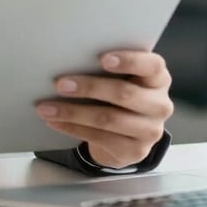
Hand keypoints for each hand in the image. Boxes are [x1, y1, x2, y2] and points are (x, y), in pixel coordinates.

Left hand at [36, 50, 173, 168]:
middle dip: (89, 87)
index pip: (152, 66)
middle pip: (124, 93)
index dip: (129, 61)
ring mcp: (150, 131)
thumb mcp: (122, 76)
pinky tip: (54, 121)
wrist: (128, 132)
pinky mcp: (135, 151)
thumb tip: (68, 56)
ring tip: (47, 107)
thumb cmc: (119, 91)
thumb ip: (108, 65)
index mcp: (158, 78)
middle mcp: (159, 104)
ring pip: (108, 119)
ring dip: (72, 112)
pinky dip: (71, 128)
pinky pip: (99, 138)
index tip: (102, 58)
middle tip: (60, 83)